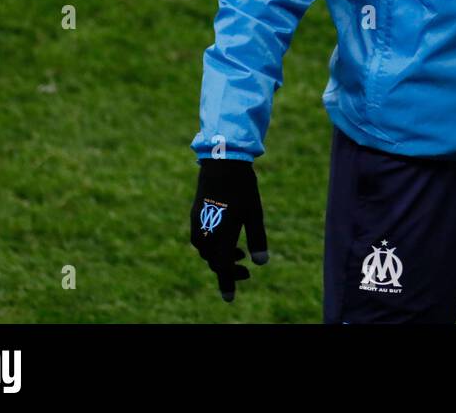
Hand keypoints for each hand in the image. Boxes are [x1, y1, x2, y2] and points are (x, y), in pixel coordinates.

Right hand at [190, 158, 268, 301]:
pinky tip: (224, 238)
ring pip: (204, 250)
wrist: (223, 162)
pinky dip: (211, 245)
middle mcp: (206, 231)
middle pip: (212, 261)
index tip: (233, 293)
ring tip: (238, 253)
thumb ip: (257, 239)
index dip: (228, 281)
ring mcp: (198, 222)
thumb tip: (260, 263)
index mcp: (222, 233)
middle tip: (245, 271)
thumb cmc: (243, 188)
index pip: (222, 266)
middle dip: (227, 270)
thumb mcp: (255, 213)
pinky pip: (199, 238)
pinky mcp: (195, 214)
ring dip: (219, 257)